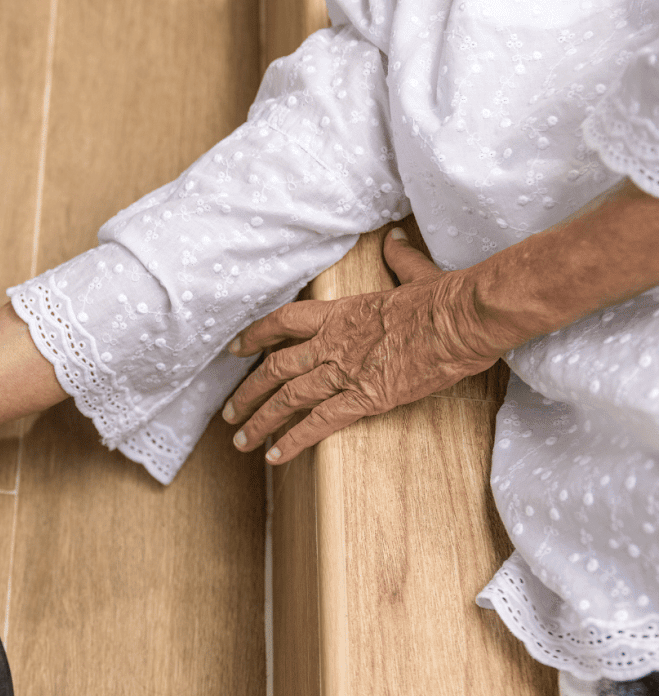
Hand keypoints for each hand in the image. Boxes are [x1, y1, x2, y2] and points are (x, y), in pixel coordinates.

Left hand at [221, 228, 507, 464]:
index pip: (283, 322)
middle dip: (248, 393)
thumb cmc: (446, 297)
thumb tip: (395, 239)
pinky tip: (276, 456)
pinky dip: (294, 441)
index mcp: (341, 313)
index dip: (255, 336)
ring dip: (261, 421)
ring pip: (289, 399)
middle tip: (229, 412)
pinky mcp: (367, 398)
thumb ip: (399, 259)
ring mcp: (346, 371)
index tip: (235, 349)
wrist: (466, 318)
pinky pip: (320, 423)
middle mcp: (333, 343)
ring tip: (241, 442)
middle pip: (275, 368)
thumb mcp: (416, 273)